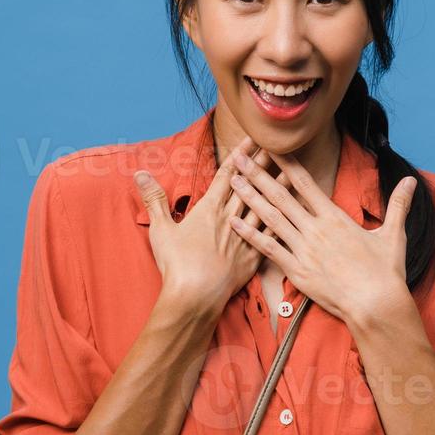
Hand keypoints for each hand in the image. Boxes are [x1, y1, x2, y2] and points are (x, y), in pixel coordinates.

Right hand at [134, 136, 293, 313]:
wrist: (195, 296)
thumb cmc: (176, 263)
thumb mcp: (161, 228)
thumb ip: (154, 199)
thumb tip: (140, 173)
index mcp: (209, 209)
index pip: (228, 176)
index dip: (241, 155)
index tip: (252, 138)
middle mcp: (231, 219)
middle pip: (251, 186)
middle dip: (264, 163)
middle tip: (279, 144)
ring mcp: (245, 237)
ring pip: (266, 205)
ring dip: (279, 187)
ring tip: (294, 170)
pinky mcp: (254, 257)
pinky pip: (272, 233)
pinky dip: (283, 219)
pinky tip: (294, 212)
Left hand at [226, 148, 416, 325]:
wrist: (376, 304)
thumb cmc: (386, 272)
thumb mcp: (393, 234)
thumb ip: (398, 204)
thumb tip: (411, 182)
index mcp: (335, 218)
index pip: (305, 183)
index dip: (286, 164)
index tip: (270, 149)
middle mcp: (315, 229)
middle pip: (280, 196)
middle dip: (258, 175)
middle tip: (238, 158)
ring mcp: (304, 250)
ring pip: (270, 218)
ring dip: (249, 198)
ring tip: (232, 181)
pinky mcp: (296, 271)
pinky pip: (268, 249)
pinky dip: (250, 235)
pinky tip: (233, 223)